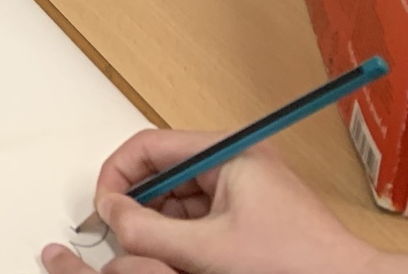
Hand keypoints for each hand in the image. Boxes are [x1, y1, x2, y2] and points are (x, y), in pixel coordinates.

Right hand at [39, 134, 381, 273]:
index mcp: (229, 151)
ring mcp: (245, 186)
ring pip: (179, 197)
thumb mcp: (210, 250)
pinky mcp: (251, 211)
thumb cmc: (302, 265)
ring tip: (159, 254)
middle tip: (125, 234)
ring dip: (161, 225)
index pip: (150, 146)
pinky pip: (200, 215)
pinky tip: (182, 260)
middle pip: (163, 170)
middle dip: (140, 205)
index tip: (105, 208)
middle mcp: (235, 160)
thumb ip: (148, 231)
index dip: (118, 175)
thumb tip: (109, 213)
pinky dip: (183, 237)